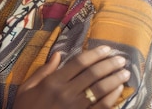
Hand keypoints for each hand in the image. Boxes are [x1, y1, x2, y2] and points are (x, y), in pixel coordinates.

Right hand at [13, 46, 130, 108]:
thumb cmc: (26, 108)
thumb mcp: (27, 88)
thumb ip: (43, 71)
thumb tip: (58, 54)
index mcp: (52, 82)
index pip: (78, 63)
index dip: (94, 54)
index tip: (106, 49)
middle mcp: (66, 92)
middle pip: (92, 74)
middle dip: (109, 64)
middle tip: (121, 58)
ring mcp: (76, 107)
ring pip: (100, 90)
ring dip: (115, 79)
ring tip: (125, 72)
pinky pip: (102, 106)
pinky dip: (113, 97)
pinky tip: (119, 90)